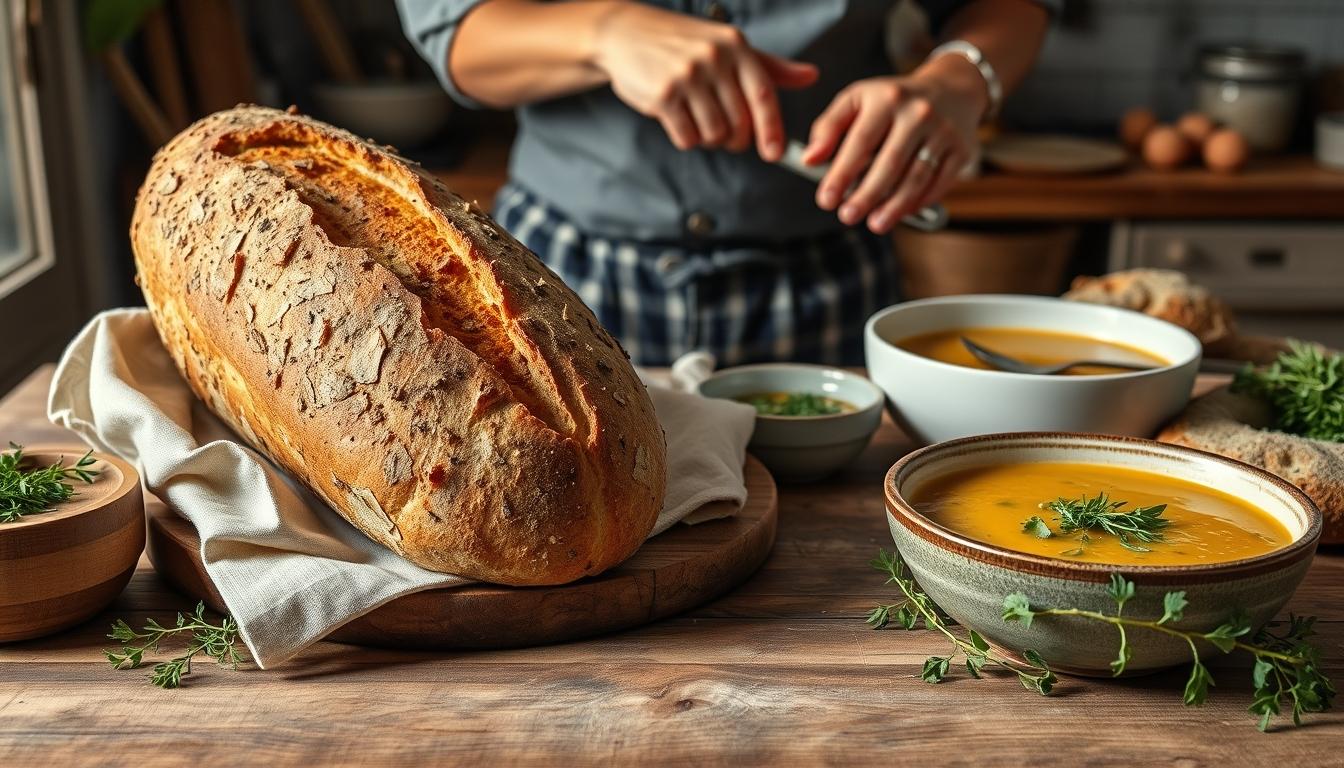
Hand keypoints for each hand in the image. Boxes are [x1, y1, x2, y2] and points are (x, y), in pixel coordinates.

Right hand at [592, 4, 816, 159]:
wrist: (626, 34)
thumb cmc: (683, 44)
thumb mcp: (728, 47)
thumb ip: (769, 67)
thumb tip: (811, 76)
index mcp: (735, 46)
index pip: (762, 94)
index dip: (771, 128)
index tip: (774, 153)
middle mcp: (713, 59)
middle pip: (739, 122)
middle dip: (736, 139)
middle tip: (728, 137)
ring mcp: (687, 76)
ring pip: (714, 133)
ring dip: (709, 139)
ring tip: (699, 121)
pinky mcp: (663, 94)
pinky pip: (687, 136)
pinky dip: (686, 138)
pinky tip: (679, 120)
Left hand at [802, 60, 985, 233]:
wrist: (951, 89)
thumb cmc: (893, 101)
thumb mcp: (857, 100)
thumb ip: (828, 127)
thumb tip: (809, 159)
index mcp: (887, 98)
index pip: (860, 141)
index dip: (841, 174)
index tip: (826, 200)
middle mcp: (919, 113)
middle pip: (890, 163)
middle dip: (867, 195)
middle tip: (847, 217)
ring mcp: (944, 132)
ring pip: (916, 177)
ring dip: (894, 206)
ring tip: (874, 224)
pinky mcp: (961, 151)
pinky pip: (938, 183)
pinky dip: (919, 202)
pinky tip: (901, 213)